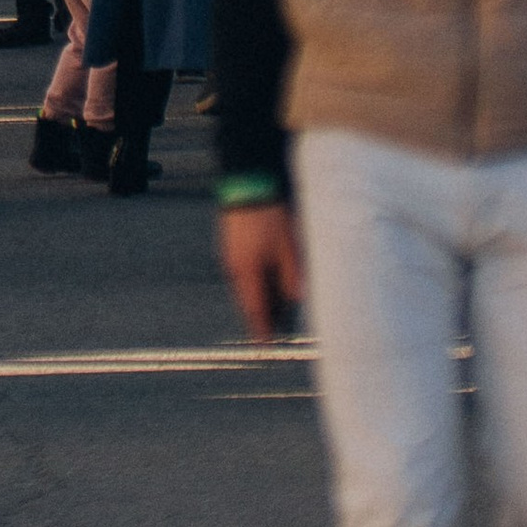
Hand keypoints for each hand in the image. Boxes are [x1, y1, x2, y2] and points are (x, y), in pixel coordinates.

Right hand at [219, 200, 303, 340]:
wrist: (248, 181)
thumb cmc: (270, 214)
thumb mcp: (289, 246)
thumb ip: (292, 275)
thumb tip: (296, 298)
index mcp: (247, 271)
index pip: (254, 310)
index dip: (261, 329)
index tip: (267, 344)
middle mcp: (234, 267)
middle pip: (248, 300)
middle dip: (262, 315)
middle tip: (275, 328)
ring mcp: (230, 255)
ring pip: (245, 286)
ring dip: (259, 297)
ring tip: (276, 306)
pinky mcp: (231, 244)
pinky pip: (243, 272)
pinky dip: (255, 281)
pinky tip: (268, 280)